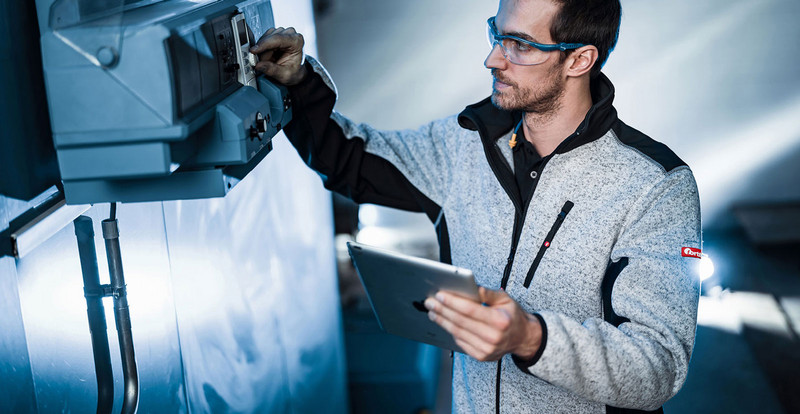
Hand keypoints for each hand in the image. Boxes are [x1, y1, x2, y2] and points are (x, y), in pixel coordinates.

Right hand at [250, 27, 307, 85]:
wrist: (295, 71)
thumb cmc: (294, 72)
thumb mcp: (284, 75)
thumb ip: (272, 70)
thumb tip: (259, 65)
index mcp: (296, 41)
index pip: (277, 39)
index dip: (263, 45)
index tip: (253, 51)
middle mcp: (290, 34)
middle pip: (269, 39)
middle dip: (263, 52)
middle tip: (263, 64)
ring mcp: (282, 32)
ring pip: (265, 39)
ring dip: (263, 51)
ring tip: (269, 61)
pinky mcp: (275, 34)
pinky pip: (263, 39)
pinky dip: (262, 49)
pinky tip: (268, 56)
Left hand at [425, 287, 541, 360]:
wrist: (522, 338)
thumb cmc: (512, 317)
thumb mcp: (505, 300)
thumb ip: (488, 293)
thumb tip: (471, 286)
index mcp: (500, 321)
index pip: (470, 310)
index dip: (453, 302)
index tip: (440, 295)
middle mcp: (493, 337)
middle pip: (460, 322)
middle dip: (442, 310)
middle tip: (430, 302)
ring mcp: (486, 349)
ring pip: (457, 332)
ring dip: (442, 321)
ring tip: (432, 311)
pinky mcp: (480, 356)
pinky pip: (460, 341)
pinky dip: (450, 330)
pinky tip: (443, 322)